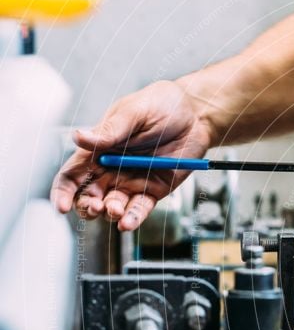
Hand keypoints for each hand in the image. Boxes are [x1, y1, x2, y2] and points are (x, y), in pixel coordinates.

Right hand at [50, 80, 212, 230]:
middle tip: (96, 206)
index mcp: (98, 150)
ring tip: (115, 210)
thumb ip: (109, 130)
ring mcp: (132, 182)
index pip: (72, 175)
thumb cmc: (161, 106)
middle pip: (89, 197)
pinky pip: (140, 209)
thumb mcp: (134, 113)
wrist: (196, 115)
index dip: (63, 192)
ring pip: (113, 207)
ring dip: (111, 213)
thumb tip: (78, 137)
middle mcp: (111, 170)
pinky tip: (127, 224)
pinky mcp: (154, 190)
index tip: (61, 206)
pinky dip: (133, 218)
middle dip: (87, 206)